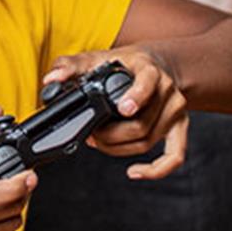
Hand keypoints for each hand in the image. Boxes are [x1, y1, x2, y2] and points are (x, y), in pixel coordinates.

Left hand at [42, 48, 188, 179]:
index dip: (136, 97)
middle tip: (90, 135)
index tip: (123, 108)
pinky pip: (174, 156)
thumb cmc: (123, 63)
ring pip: (148, 141)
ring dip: (119, 149)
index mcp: (149, 70)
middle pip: (142, 124)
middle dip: (111, 135)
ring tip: (99, 142)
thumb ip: (71, 66)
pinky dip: (156, 169)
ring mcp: (175, 111)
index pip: (148, 84)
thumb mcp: (97, 58)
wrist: (154, 65)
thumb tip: (51, 79)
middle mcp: (167, 91)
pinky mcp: (179, 127)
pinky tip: (134, 172)